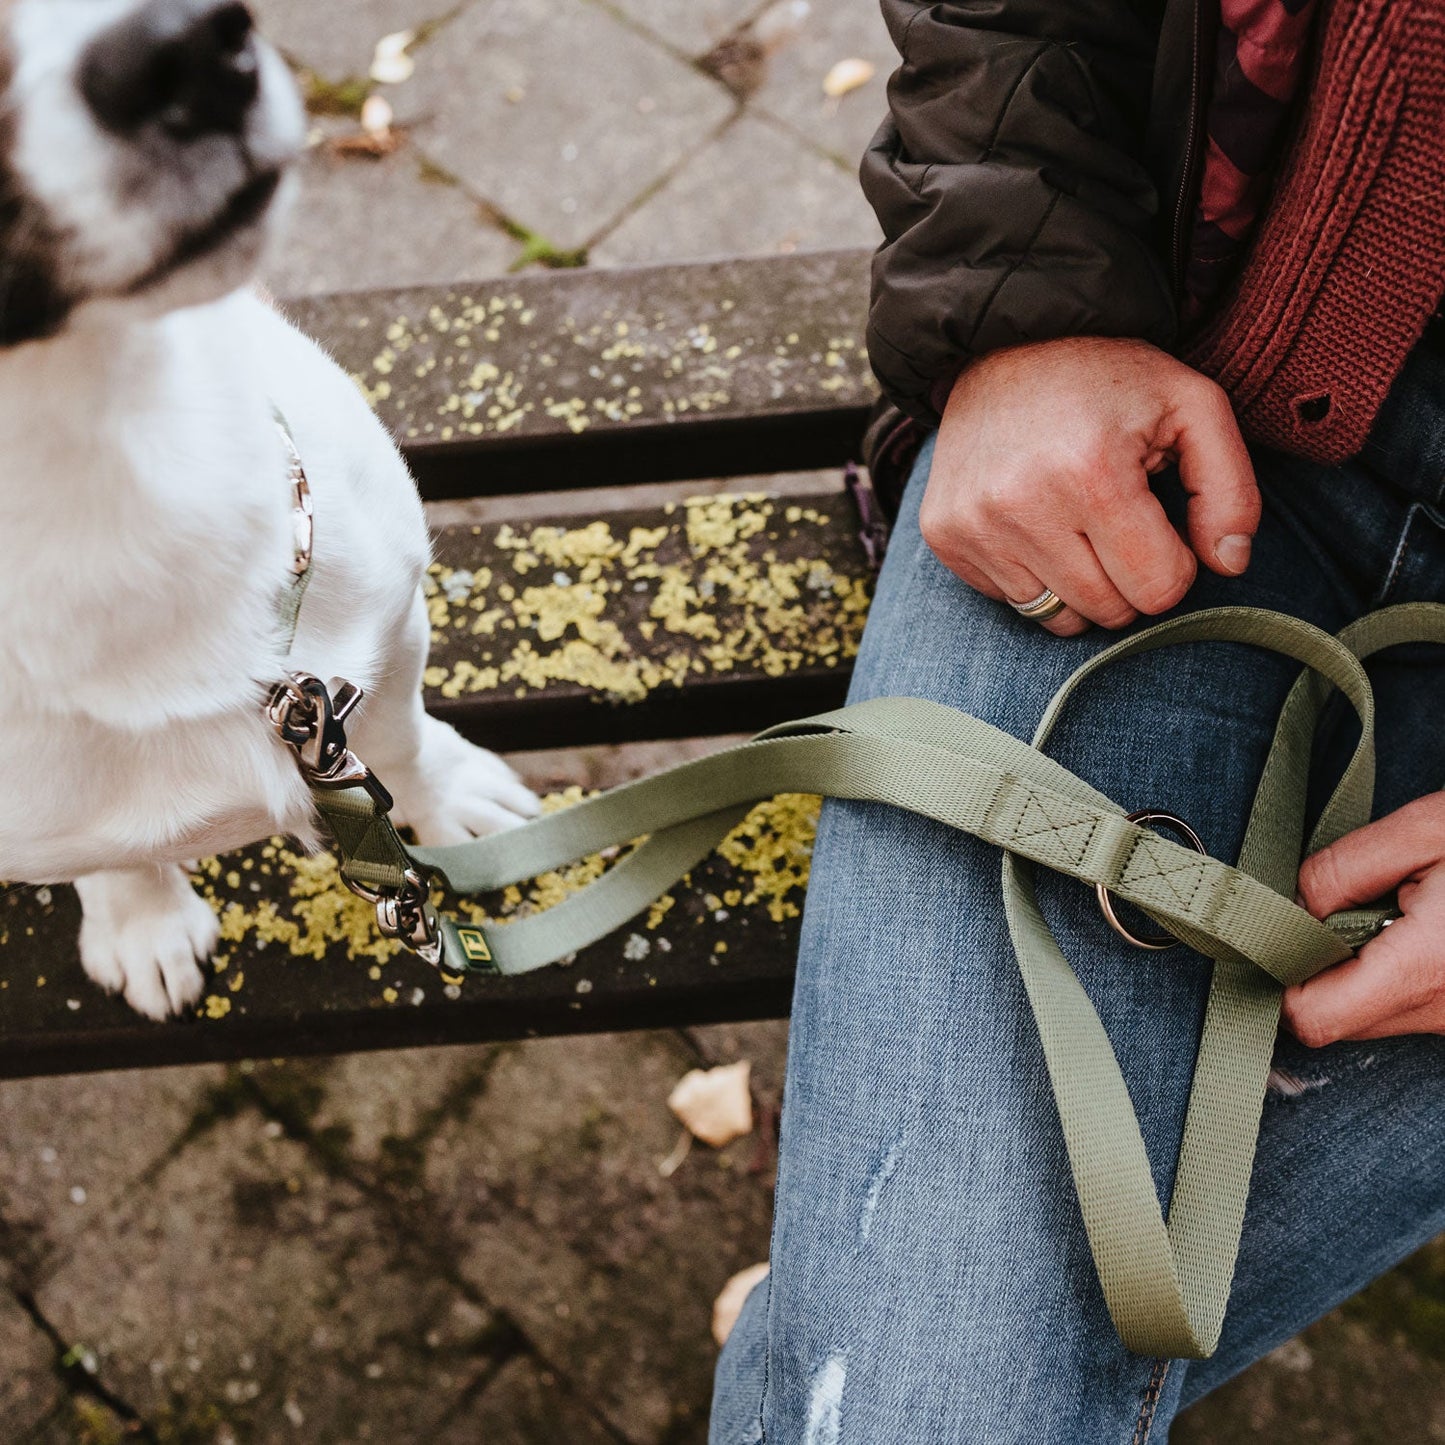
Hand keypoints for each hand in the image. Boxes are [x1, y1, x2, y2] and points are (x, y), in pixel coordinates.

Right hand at [920, 337, 1260, 635]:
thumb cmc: (1109, 378)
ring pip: (1057, 617)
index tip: (1161, 524)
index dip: (1175, 563)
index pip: (1158, 589)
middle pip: (1108, 610)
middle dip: (1129, 578)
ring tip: (1077, 522)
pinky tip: (1035, 522)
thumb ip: (1230, 490)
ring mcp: (974, 524)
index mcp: (1093, 473)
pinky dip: (1034, 575)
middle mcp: (1022, 505)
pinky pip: (1010, 600)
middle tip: (1121, 522)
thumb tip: (1229, 565)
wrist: (1005, 341)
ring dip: (1082, 584)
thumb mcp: (1193, 407)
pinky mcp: (944, 534)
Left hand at [1284, 793, 1444, 1044]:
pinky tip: (1417, 925)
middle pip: (1335, 1020)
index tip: (1272, 927)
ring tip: (1392, 909)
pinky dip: (1393, 973)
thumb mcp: (1427, 830)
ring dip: (1356, 969)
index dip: (1277, 975)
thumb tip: (1288, 906)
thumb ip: (1345, 870)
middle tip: (1332, 906)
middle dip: (1314, 968)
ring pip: (1373, 1016)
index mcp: (1428, 967)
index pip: (1312, 1017)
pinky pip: (1410, 1008)